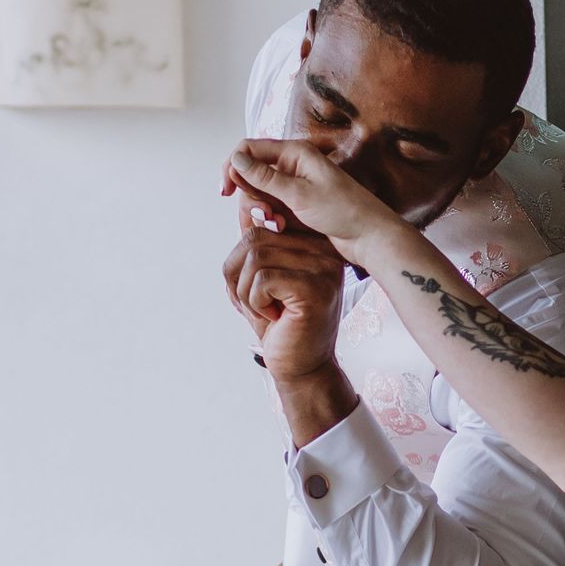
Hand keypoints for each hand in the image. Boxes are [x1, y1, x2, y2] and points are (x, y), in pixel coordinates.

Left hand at [221, 225, 345, 380]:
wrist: (300, 366)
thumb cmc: (280, 322)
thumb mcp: (260, 276)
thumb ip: (256, 239)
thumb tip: (245, 199)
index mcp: (314, 242)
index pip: (263, 222)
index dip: (244, 255)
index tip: (257, 286)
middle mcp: (325, 250)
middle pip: (254, 237)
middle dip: (239, 275)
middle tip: (257, 303)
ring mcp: (323, 268)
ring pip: (255, 257)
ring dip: (246, 291)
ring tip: (266, 309)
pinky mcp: (315, 289)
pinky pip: (262, 280)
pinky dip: (255, 302)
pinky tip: (274, 316)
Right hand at [223, 138, 401, 261]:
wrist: (370, 236)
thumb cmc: (343, 211)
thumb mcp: (299, 194)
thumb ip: (265, 177)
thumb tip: (236, 158)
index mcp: (295, 152)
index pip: (249, 149)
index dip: (232, 167)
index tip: (225, 192)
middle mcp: (293, 164)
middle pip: (251, 174)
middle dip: (250, 197)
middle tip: (265, 217)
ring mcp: (295, 184)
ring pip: (259, 193)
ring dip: (260, 210)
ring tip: (277, 225)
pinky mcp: (298, 202)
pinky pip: (271, 205)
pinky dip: (270, 217)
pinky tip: (281, 228)